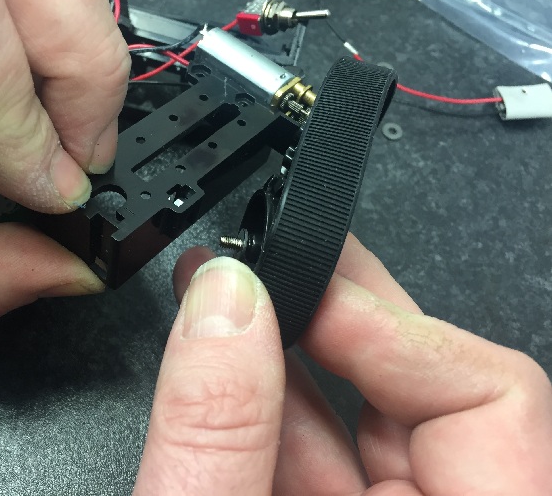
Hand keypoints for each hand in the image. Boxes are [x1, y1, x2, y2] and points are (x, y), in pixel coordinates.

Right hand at [134, 235, 551, 493]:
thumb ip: (218, 435)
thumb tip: (223, 305)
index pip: (492, 398)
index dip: (395, 327)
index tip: (306, 292)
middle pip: (429, 396)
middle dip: (339, 314)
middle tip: (278, 256)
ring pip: (367, 424)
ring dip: (291, 353)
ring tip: (229, 294)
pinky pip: (328, 455)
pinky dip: (274, 406)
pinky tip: (226, 360)